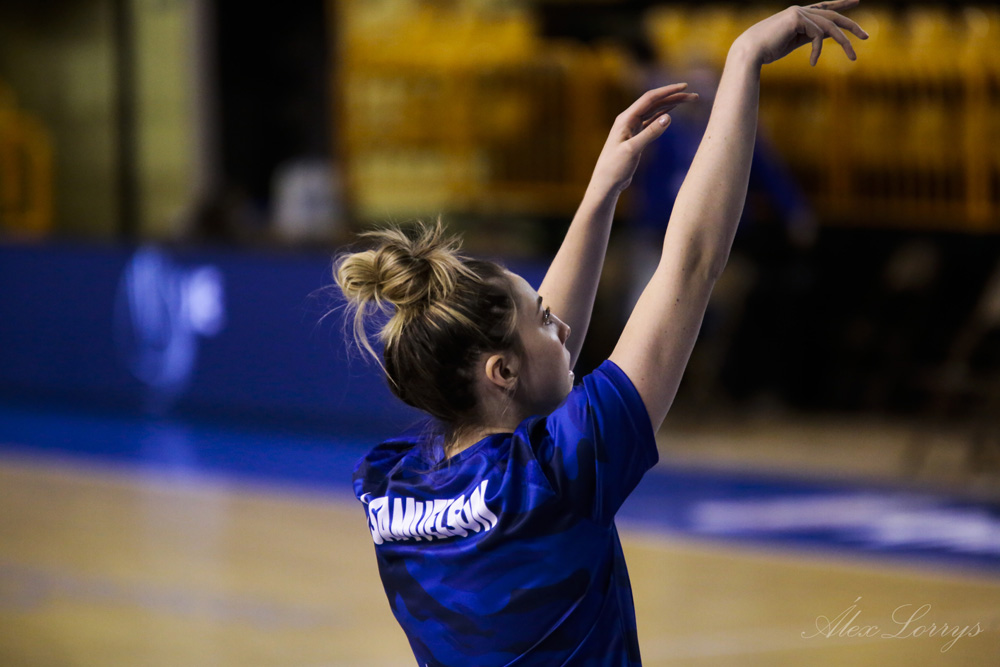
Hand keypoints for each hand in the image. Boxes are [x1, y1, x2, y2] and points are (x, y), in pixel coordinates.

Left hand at [592, 83, 698, 191]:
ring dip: (671, 104)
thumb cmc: (614, 168)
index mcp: (626, 119)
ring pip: (654, 111)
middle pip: (654, 102)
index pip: (650, 99)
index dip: (668, 91)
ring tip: (688, 100)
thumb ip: (650, 133)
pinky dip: (663, 114)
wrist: (606, 183)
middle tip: (694, 96)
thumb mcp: (632, 150)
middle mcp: (629, 120)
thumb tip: (668, 117)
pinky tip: (673, 110)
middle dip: (674, 96)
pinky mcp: (636, 137)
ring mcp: (632, 127)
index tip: (684, 86)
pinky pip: (651, 121)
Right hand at [733, 0, 868, 67]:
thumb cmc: (766, 51)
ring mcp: (799, 12)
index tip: (856, 0)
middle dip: (852, 25)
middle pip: (833, 16)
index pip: (824, 7)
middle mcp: (800, 10)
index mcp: (798, 14)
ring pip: (830, 27)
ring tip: (853, 57)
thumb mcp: (793, 43)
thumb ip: (809, 37)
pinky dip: (817, 51)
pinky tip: (812, 63)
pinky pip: (818, 36)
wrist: (749, 51)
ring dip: (845, 43)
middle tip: (867, 36)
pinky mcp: (798, 18)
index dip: (841, 2)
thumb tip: (827, 37)